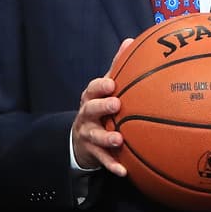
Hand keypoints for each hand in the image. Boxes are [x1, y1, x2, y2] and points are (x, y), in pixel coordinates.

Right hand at [71, 40, 133, 175]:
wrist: (80, 138)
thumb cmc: (100, 107)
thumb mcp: (105, 88)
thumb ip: (117, 67)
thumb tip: (130, 40)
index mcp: (91, 98)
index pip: (92, 89)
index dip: (100, 86)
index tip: (111, 84)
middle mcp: (86, 115)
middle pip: (90, 110)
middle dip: (102, 107)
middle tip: (116, 105)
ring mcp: (87, 134)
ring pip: (94, 136)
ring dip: (106, 138)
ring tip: (119, 139)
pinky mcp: (92, 153)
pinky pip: (102, 160)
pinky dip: (112, 165)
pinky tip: (124, 171)